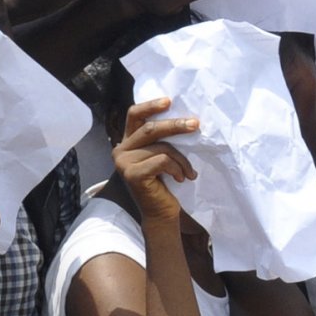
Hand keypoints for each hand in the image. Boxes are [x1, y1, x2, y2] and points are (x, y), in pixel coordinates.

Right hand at [115, 97, 199, 226]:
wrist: (160, 214)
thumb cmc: (164, 184)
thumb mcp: (160, 156)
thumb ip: (160, 140)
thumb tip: (183, 118)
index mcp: (127, 142)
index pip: (134, 115)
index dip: (151, 106)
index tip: (169, 101)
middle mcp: (120, 150)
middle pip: (150, 129)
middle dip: (175, 125)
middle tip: (195, 124)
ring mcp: (124, 163)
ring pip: (161, 147)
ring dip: (181, 159)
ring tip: (188, 171)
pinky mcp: (132, 174)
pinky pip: (162, 160)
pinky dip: (176, 168)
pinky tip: (181, 178)